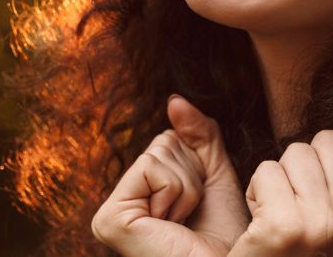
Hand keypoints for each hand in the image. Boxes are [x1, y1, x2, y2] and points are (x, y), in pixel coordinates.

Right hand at [92, 95, 250, 256]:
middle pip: (162, 142)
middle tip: (192, 213)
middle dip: (190, 173)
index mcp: (142, 191)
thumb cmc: (223, 233)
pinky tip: (170, 224)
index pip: (168, 138)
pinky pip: (151, 167)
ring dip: (185, 186)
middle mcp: (122, 200)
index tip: (199, 200)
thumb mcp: (213, 173)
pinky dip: (174, 191)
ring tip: (182, 221)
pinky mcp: (110, 219)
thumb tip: (175, 100)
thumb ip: (199, 134)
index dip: (195, 162)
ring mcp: (112, 211)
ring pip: (158, 152)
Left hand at [228, 126, 332, 256]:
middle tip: (298, 207)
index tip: (321, 194)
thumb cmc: (298, 246)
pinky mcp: (283, 225)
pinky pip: (267, 171)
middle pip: (329, 140)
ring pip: (297, 152)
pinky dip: (256, 192)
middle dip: (305, 164)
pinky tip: (262, 225)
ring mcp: (323, 224)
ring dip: (279, 180)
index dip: (330, 157)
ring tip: (280, 217)